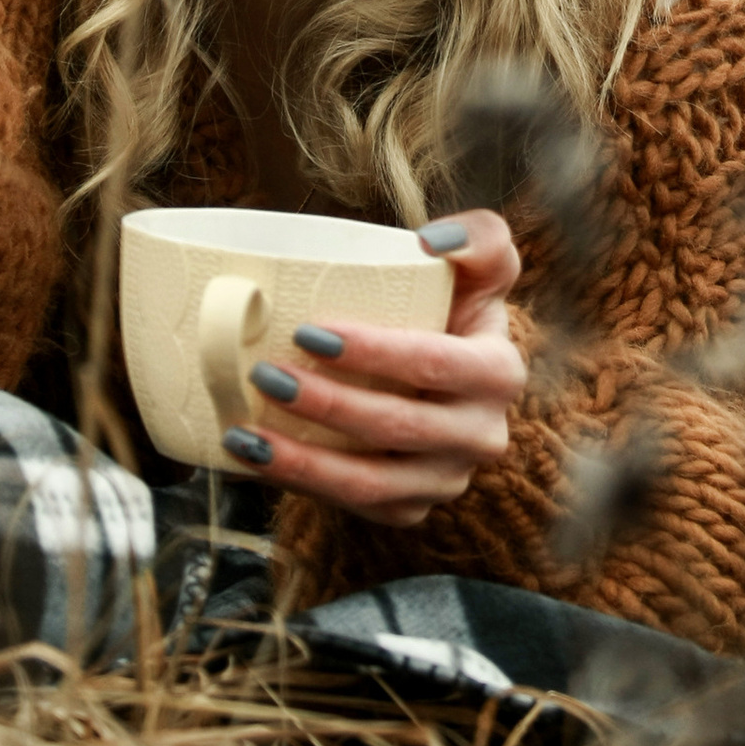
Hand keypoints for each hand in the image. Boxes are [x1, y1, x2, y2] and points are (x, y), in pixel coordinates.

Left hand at [227, 210, 525, 529]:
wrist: (447, 375)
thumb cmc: (453, 307)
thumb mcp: (481, 263)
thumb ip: (479, 236)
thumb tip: (429, 242)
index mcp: (499, 373)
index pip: (433, 364)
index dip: (373, 352)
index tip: (308, 331)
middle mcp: (482, 436)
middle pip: (396, 426)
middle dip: (325, 404)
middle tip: (264, 373)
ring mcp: (446, 480)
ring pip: (371, 483)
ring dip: (302, 462)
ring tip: (245, 433)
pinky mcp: (411, 509)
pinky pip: (354, 506)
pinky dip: (300, 486)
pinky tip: (254, 461)